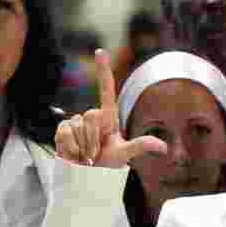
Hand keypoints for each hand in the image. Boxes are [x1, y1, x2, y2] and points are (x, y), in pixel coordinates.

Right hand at [54, 50, 166, 167]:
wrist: (85, 175)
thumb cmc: (106, 162)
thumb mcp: (124, 154)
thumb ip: (141, 147)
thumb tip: (164, 147)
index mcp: (107, 116)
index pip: (106, 89)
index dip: (103, 70)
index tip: (100, 51)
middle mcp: (90, 115)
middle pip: (91, 116)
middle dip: (94, 140)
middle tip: (95, 154)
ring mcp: (74, 122)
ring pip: (77, 127)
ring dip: (83, 147)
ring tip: (85, 155)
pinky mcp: (61, 130)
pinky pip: (64, 134)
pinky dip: (70, 148)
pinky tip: (72, 154)